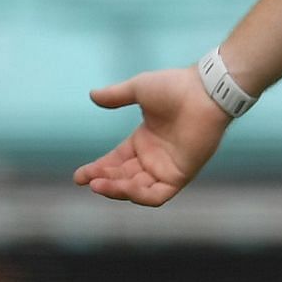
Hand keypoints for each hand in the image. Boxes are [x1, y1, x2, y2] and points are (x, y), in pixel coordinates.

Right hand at [72, 66, 231, 206]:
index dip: (97, 169)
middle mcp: (153, 158)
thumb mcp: (138, 89)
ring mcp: (167, 168)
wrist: (203, 92)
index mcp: (144, 141)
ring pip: (137, 190)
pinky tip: (124, 187)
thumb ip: (116, 96)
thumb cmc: (174, 87)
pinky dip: (139, 195)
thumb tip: (92, 95)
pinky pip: (157, 195)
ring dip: (117, 190)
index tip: (78, 176)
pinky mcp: (180, 176)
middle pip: (122, 177)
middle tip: (86, 181)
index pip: (115, 162)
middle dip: (103, 181)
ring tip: (98, 185)